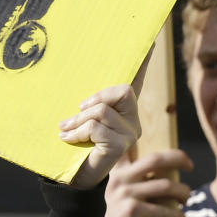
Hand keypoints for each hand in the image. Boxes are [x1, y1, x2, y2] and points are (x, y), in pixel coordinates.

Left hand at [59, 71, 145, 188]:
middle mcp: (133, 119)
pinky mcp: (121, 146)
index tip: (152, 39)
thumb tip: (77, 86)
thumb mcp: (80, 116)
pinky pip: (96, 127)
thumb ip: (86, 102)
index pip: (137, 80)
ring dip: (78, 119)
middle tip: (77, 109)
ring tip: (65, 128)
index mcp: (124, 108)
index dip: (144, 60)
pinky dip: (77, 132)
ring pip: (103, 110)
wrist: (73, 177)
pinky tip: (68, 139)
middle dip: (95, 98)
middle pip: (123, 90)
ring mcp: (130, 133)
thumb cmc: (76, 142)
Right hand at [104, 148, 192, 216]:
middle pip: (155, 159)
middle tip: (190, 165)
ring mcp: (125, 194)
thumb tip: (158, 173)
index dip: (147, 137)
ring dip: (182, 192)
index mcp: (116, 170)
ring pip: (165, 186)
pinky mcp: (131, 212)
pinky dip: (177, 215)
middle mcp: (120, 178)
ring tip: (187, 198)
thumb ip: (130, 181)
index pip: (131, 146)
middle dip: (178, 158)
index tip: (164, 141)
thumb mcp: (115, 194)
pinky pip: (162, 210)